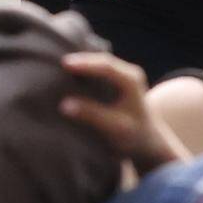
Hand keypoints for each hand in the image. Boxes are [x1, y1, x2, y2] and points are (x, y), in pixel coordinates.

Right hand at [50, 49, 181, 170]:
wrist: (146, 142)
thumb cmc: (132, 136)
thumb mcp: (114, 127)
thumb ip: (92, 115)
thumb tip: (64, 104)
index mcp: (132, 81)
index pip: (107, 67)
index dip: (85, 64)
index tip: (65, 64)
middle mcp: (128, 73)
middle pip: (101, 60)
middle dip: (80, 60)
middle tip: (56, 60)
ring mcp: (122, 75)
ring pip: (99, 63)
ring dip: (81, 63)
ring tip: (57, 64)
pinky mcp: (114, 80)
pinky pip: (97, 70)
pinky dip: (83, 70)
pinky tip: (67, 72)